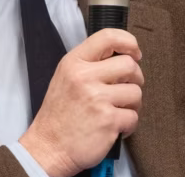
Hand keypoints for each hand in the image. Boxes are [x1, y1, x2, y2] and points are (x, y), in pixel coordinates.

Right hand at [18, 29, 143, 176]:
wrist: (48, 148)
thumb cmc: (58, 115)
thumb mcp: (65, 77)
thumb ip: (89, 64)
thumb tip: (123, 56)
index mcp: (74, 63)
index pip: (107, 37)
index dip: (128, 42)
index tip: (134, 52)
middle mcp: (85, 77)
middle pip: (129, 65)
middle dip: (135, 78)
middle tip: (126, 88)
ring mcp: (97, 99)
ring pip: (136, 92)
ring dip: (132, 104)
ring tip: (117, 111)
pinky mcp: (108, 120)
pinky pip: (133, 116)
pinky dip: (128, 125)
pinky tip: (114, 127)